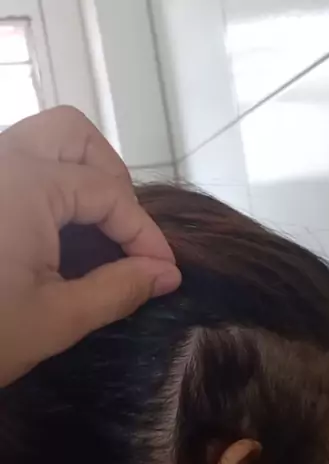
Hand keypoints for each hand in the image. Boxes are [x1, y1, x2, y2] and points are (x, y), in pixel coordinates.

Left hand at [0, 106, 180, 385]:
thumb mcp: (57, 319)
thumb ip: (120, 288)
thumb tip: (165, 274)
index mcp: (24, 183)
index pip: (108, 193)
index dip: (145, 234)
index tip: (164, 273)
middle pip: (74, 135)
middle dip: (113, 181)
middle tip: (126, 236)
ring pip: (42, 141)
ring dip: (80, 176)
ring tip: (98, 231)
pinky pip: (18, 165)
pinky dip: (50, 186)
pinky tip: (57, 233)